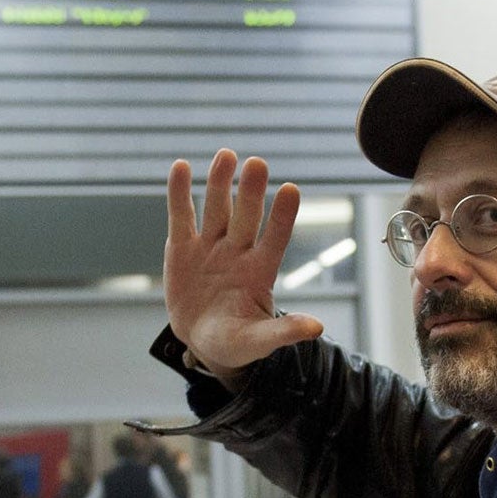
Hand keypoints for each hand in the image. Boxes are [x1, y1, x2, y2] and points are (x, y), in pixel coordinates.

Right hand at [165, 150, 324, 386]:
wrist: (201, 339)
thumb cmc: (236, 342)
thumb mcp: (258, 341)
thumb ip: (283, 332)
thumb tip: (317, 329)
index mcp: (260, 271)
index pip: (275, 239)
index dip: (282, 216)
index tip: (291, 190)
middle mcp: (238, 251)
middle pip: (246, 217)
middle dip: (251, 192)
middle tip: (258, 163)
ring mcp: (210, 245)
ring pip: (216, 208)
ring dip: (220, 182)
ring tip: (226, 155)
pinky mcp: (182, 247)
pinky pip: (181, 216)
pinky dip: (180, 193)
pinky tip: (181, 167)